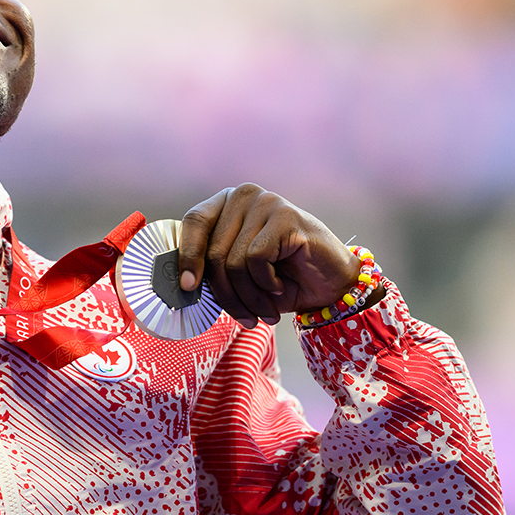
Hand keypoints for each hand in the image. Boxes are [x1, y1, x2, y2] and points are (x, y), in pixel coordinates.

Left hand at [176, 184, 361, 328]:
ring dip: (248, 297)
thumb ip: (212, 269)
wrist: (332, 284)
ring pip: (234, 261)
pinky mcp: (286, 216)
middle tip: (243, 319)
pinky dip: (265, 284)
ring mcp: (266, 202)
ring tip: (263, 311)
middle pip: (214, 252)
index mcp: (225, 204)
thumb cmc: (281, 279)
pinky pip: (256, 259)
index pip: (194, 222)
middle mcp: (243, 196)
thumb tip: (183, 283)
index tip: (187, 288)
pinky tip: (278, 287)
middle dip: (226, 294)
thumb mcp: (238, 274)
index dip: (187, 256)